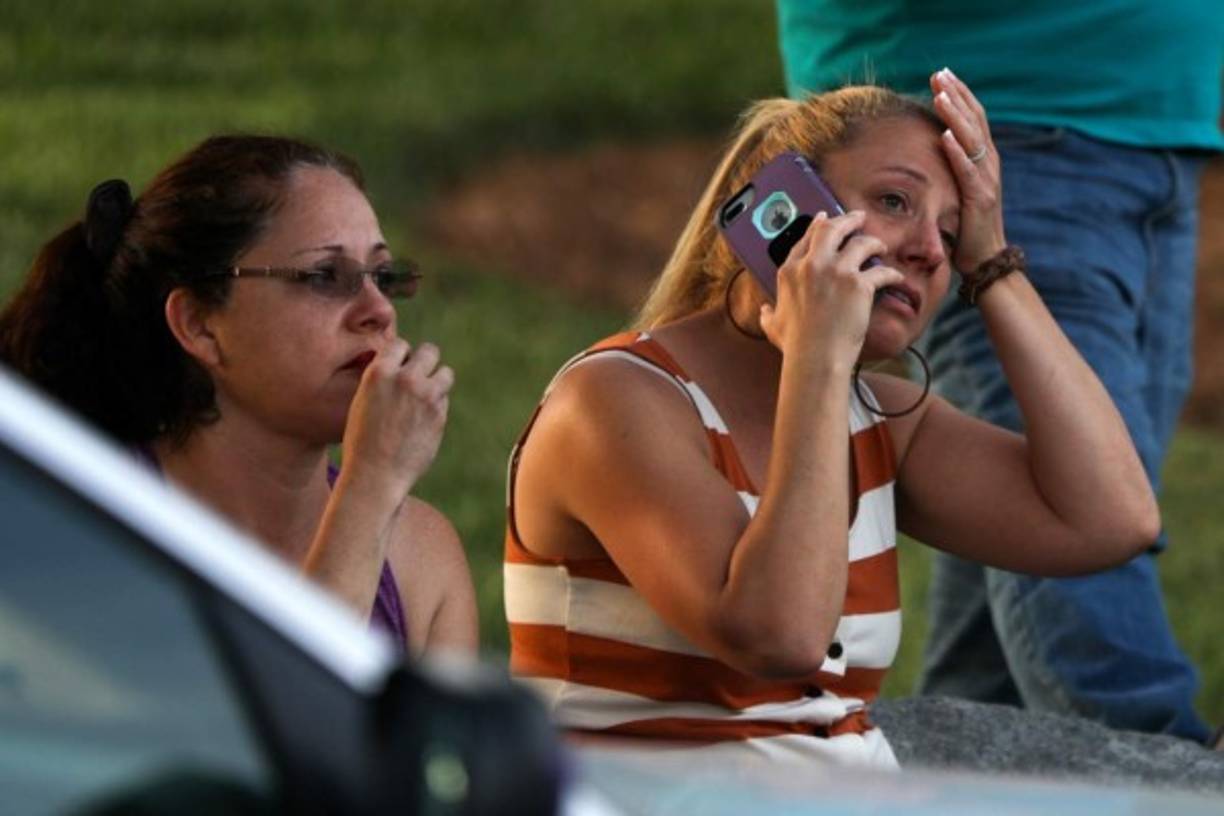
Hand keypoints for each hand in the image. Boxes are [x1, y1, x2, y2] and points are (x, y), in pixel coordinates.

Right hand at [340, 337, 452, 504]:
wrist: (375, 475)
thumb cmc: (362, 440)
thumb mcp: (363, 400)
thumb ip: (383, 380)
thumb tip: (404, 365)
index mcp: (379, 372)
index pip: (400, 344)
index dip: (401, 356)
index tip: (400, 367)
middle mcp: (405, 379)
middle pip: (430, 351)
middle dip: (425, 362)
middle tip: (419, 377)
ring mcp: (426, 396)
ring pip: (446, 373)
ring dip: (437, 380)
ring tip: (424, 396)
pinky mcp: (440, 414)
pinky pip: (443, 399)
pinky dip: (436, 405)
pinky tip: (421, 421)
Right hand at [759, 211, 903, 365]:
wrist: (815, 358)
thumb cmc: (794, 345)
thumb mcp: (773, 326)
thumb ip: (768, 314)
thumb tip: (764, 311)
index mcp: (789, 272)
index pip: (805, 240)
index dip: (816, 226)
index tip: (824, 219)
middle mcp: (812, 265)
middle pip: (831, 229)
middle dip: (847, 219)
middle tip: (859, 217)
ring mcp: (837, 272)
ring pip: (861, 243)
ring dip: (873, 241)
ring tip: (881, 246)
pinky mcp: (859, 285)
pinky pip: (881, 270)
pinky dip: (891, 273)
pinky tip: (896, 277)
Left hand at [930, 68, 1006, 272]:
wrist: (985, 259)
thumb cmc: (967, 227)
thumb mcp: (959, 190)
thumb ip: (952, 168)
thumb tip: (933, 147)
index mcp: (984, 160)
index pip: (974, 118)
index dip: (960, 94)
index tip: (942, 75)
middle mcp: (989, 165)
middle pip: (975, 120)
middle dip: (957, 95)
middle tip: (939, 74)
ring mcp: (987, 181)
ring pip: (972, 140)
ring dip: (956, 116)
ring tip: (940, 95)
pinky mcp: (980, 200)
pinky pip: (967, 172)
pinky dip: (957, 153)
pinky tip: (945, 136)